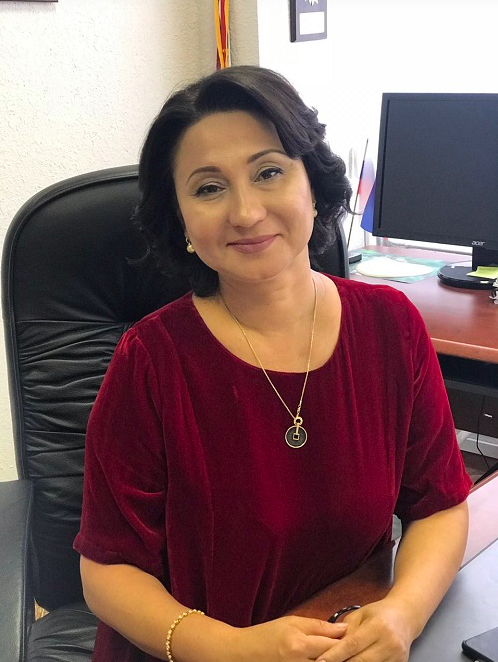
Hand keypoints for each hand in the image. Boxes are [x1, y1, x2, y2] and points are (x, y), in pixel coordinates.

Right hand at [232, 615, 347, 661]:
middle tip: (348, 650)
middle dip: (343, 656)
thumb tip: (343, 628)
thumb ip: (318, 626)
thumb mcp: (291, 622)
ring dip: (331, 660)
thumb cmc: (267, 635)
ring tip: (337, 655)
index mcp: (298, 645)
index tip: (354, 638)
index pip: (332, 646)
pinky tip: (320, 659)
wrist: (242, 653)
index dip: (345, 642)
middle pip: (331, 661)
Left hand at [314, 599, 416, 661]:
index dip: (335, 655)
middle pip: (360, 661)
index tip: (321, 661)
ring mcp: (397, 657)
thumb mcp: (360, 615)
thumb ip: (346, 631)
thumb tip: (330, 647)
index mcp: (377, 626)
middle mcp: (389, 643)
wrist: (405, 616)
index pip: (352, 644)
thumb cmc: (379, 614)